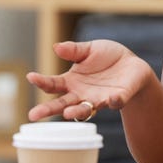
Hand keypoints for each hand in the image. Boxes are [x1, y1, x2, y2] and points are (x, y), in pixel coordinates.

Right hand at [25, 39, 154, 120]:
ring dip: (77, 112)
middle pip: (62, 104)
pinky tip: (111, 98)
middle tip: (33, 115)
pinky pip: (115, 102)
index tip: (31, 77)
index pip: (53, 84)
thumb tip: (56, 47)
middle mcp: (81, 95)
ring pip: (85, 110)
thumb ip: (73, 50)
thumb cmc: (106, 57)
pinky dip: (113, 101)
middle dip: (48, 110)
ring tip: (67, 113)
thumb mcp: (88, 49)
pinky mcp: (117, 99)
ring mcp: (98, 99)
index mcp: (71, 82)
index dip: (41, 81)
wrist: (132, 65)